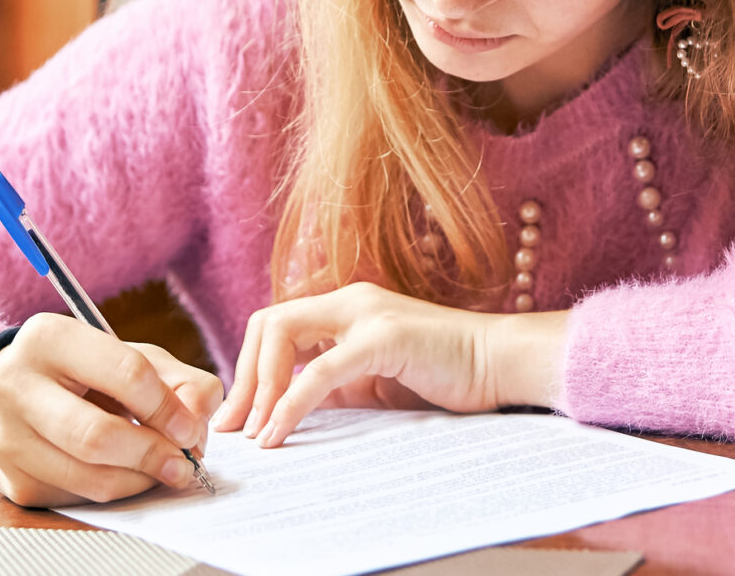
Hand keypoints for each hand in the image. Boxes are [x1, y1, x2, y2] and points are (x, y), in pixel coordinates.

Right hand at [0, 314, 222, 506]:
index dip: (169, 408)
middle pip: (98, 435)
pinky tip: (122, 475)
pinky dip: (111, 493)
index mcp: (49, 338)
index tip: (190, 429)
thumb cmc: (82, 373)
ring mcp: (4, 436)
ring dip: (138, 481)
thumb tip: (199, 418)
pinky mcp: (9, 480)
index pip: (126, 373)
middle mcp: (14, 383)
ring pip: (88, 477)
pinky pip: (76, 499)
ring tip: (160, 472)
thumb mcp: (131, 357)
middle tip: (182, 464)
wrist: (14, 394)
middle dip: (153, 454)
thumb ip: (179, 380)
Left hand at [211, 282, 568, 447]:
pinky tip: (278, 431)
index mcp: (346, 307)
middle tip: (232, 427)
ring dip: (258, 388)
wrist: (502, 364)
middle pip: (267, 323)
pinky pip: (318, 370)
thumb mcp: (376, 380)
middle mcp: (349, 301)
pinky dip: (290, 403)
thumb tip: (290, 407)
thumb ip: (336, 383)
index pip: (275, 323)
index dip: (250, 367)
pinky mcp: (382, 338)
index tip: (240, 414)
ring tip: (252, 433)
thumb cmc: (446, 374)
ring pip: (282, 335)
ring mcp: (365, 314)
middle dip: (243, 377)